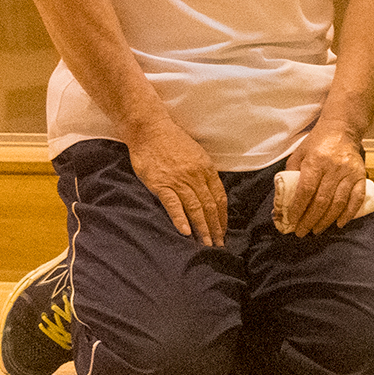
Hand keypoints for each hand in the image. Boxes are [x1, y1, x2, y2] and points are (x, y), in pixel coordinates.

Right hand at [127, 116, 227, 245]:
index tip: (223, 230)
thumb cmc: (172, 142)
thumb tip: (207, 191)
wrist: (150, 130)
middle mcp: (196, 176)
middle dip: (215, 227)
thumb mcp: (195, 155)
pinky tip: (185, 232)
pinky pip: (173, 204)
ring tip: (205, 244)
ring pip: (195, 207)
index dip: (222, 216)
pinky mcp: (161, 184)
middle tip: (218, 244)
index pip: (219, 197)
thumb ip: (202, 173)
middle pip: (210, 205)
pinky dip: (180, 219)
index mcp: (206, 169)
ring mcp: (179, 180)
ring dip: (202, 228)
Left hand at [279, 123, 370, 235]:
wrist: (343, 129)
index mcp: (316, 161)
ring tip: (317, 230)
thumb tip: (284, 199)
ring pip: (338, 202)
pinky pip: (357, 197)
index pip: (306, 190)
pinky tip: (340, 223)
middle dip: (310, 219)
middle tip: (302, 231)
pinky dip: (349, 213)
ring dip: (327, 220)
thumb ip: (292, 174)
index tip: (292, 221)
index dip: (298, 208)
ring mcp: (349, 172)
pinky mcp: (361, 175)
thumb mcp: (299, 154)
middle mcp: (334, 167)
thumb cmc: (317, 143)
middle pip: (322, 200)